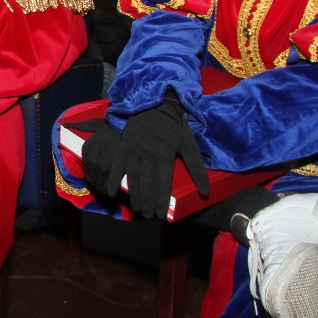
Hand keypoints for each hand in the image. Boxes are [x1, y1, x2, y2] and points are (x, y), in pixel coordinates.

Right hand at [80, 95, 207, 219]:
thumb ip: (197, 168)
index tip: (161, 214)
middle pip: (147, 183)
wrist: (155, 101)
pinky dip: (113, 178)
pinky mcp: (123, 145)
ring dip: (134, 195)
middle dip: (148, 202)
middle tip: (148, 216)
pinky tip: (112, 191)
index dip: (161, 200)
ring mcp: (132, 150)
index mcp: (164, 154)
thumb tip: (205, 191)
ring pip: (132, 177)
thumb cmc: (174, 124)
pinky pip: (116, 165)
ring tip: (137, 208)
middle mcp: (147, 154)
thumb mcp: (189, 144)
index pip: (163, 183)